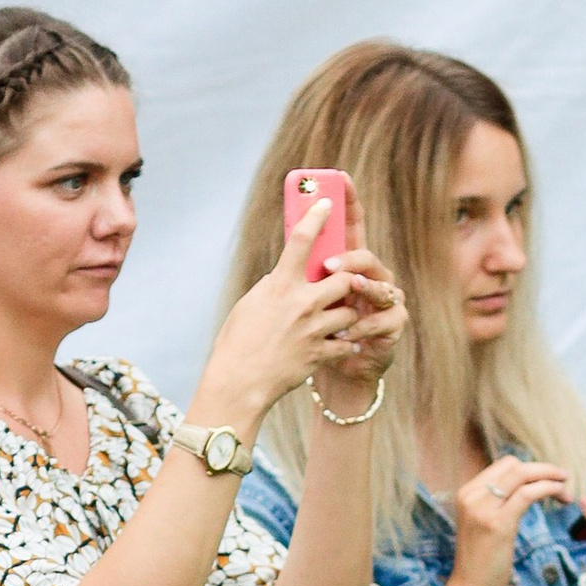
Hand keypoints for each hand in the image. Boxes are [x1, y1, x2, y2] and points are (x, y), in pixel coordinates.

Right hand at [193, 203, 405, 432]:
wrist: (239, 383)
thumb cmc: (237, 343)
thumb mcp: (251, 304)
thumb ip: (274, 288)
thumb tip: (287, 277)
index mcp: (280, 285)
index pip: (302, 240)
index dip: (317, 216)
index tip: (328, 203)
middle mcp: (301, 303)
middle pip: (343, 278)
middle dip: (346, 281)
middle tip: (339, 286)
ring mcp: (314, 329)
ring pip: (349, 311)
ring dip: (345, 314)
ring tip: (334, 320)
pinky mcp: (321, 353)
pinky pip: (345, 342)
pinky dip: (343, 343)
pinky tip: (334, 345)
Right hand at [432, 454, 570, 585]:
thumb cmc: (481, 561)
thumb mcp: (483, 523)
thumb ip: (497, 503)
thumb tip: (525, 487)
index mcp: (467, 492)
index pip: (504, 465)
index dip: (531, 468)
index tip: (549, 480)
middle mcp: (471, 495)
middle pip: (514, 465)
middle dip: (544, 469)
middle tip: (563, 481)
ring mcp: (482, 508)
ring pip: (522, 475)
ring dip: (550, 477)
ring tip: (566, 490)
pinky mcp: (497, 523)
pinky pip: (528, 494)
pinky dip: (548, 489)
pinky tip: (561, 496)